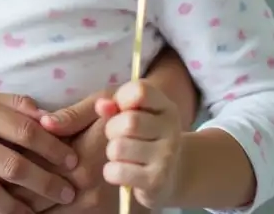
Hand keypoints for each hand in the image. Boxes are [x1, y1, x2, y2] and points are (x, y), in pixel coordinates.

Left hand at [101, 81, 183, 208]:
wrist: (171, 175)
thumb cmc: (144, 138)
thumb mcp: (134, 114)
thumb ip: (114, 105)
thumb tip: (101, 105)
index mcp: (166, 107)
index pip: (140, 91)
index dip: (121, 98)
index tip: (122, 110)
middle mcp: (171, 130)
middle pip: (128, 122)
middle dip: (112, 129)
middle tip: (119, 136)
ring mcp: (166, 157)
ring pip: (118, 148)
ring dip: (112, 152)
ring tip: (123, 155)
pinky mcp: (156, 181)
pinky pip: (117, 171)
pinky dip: (112, 172)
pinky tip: (123, 172)